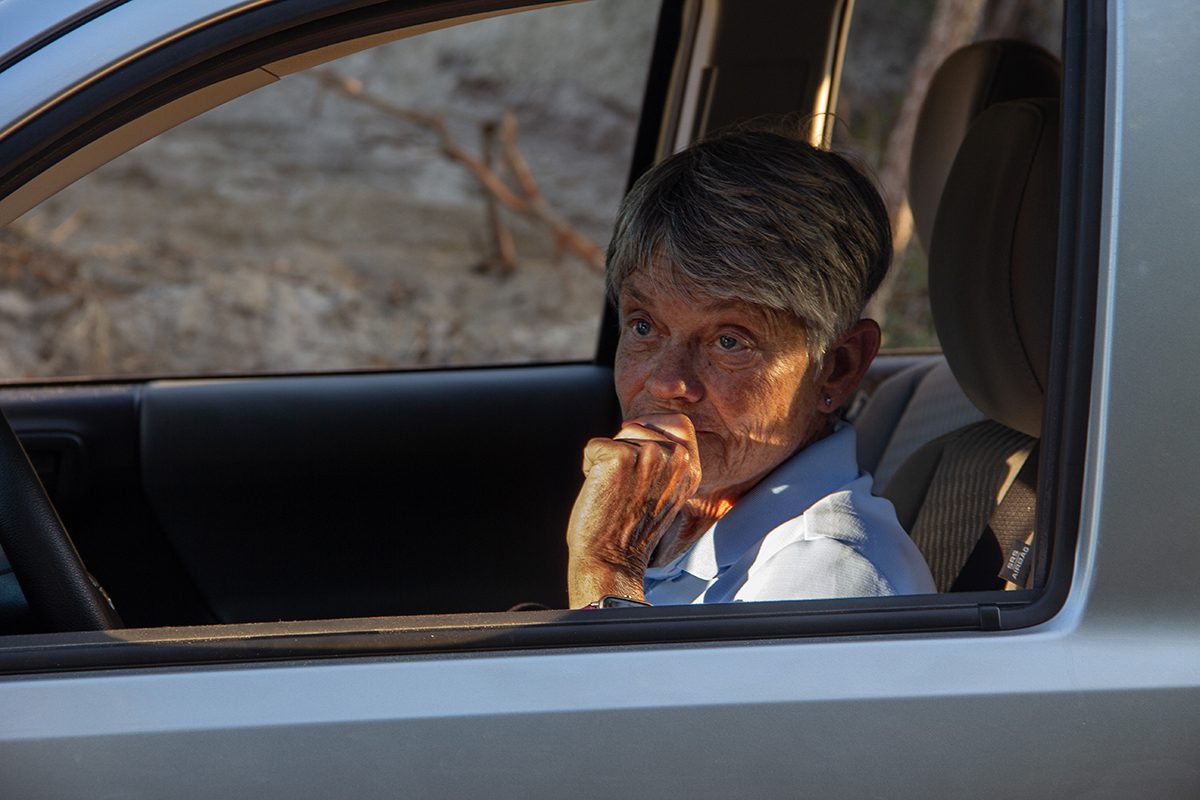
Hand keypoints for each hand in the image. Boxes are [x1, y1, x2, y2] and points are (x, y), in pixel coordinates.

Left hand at [566, 413, 701, 606]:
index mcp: (690, 467)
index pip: (676, 422)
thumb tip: (639, 424)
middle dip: (624, 453)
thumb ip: (665, 460)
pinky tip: (602, 494)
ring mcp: (648, 456)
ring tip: (616, 494)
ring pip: (616, 437)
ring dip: (607, 463)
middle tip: (627, 490)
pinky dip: (589, 468)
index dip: (651, 433)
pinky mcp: (619, 457)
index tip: (639, 465)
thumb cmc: (631, 529)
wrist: (612, 561)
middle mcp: (674, 459)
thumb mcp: (664, 492)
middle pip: (639, 427)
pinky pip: (594, 447)